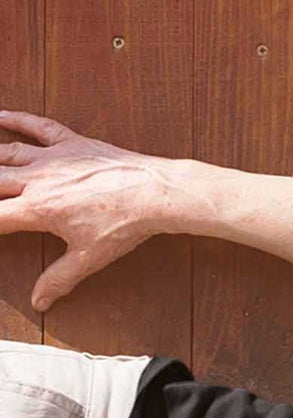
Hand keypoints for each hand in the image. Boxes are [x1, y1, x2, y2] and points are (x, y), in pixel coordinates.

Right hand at [0, 110, 177, 310]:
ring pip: (7, 152)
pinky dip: (18, 119)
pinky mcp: (70, 143)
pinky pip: (38, 126)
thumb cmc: (123, 226)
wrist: (153, 194)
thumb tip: (39, 302)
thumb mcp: (89, 258)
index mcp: (37, 208)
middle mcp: (37, 178)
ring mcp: (52, 157)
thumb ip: (59, 278)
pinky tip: (1, 115)